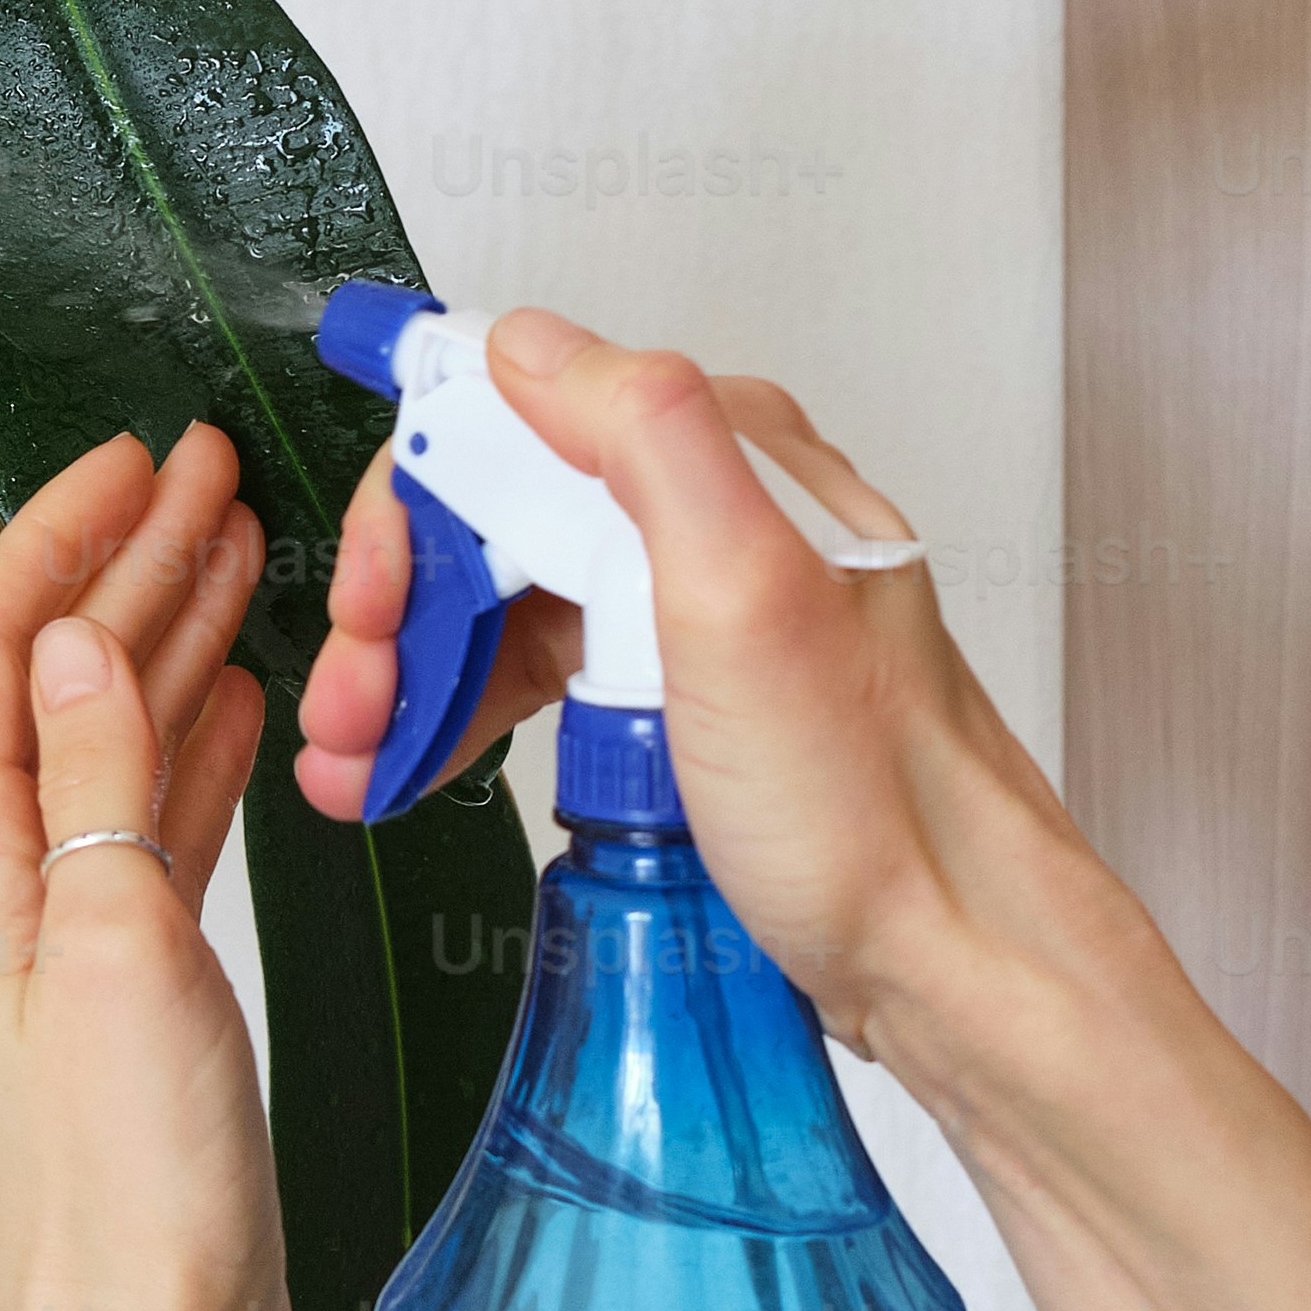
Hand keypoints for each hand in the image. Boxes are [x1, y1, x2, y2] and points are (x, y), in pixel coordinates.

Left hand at [0, 426, 301, 1310]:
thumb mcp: (118, 955)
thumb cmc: (127, 1193)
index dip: (61, 536)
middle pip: (51, 677)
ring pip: (116, 738)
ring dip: (173, 635)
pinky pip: (161, 819)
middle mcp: (2, 886)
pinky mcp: (133, 982)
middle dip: (129, 560)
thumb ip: (93, 787)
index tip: (145, 456)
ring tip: (247, 542)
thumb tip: (67, 632)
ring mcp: (67, 933)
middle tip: (217, 467)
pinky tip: (249, 692)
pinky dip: (204, 740)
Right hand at [292, 309, 1088, 1068]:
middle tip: (352, 709)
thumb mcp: (748, 596)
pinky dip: (469, 720)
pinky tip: (418, 772)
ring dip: (416, 673)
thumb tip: (531, 346)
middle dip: (402, 610)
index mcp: (736, 469)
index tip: (369, 602)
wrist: (958, 964)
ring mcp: (704, 623)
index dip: (419, 508)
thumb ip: (646, 437)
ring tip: (359, 763)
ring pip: (516, 607)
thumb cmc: (876, 811)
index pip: (520, 425)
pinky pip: (550, 684)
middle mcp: (721, 528)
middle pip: (504, 520)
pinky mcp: (693, 713)